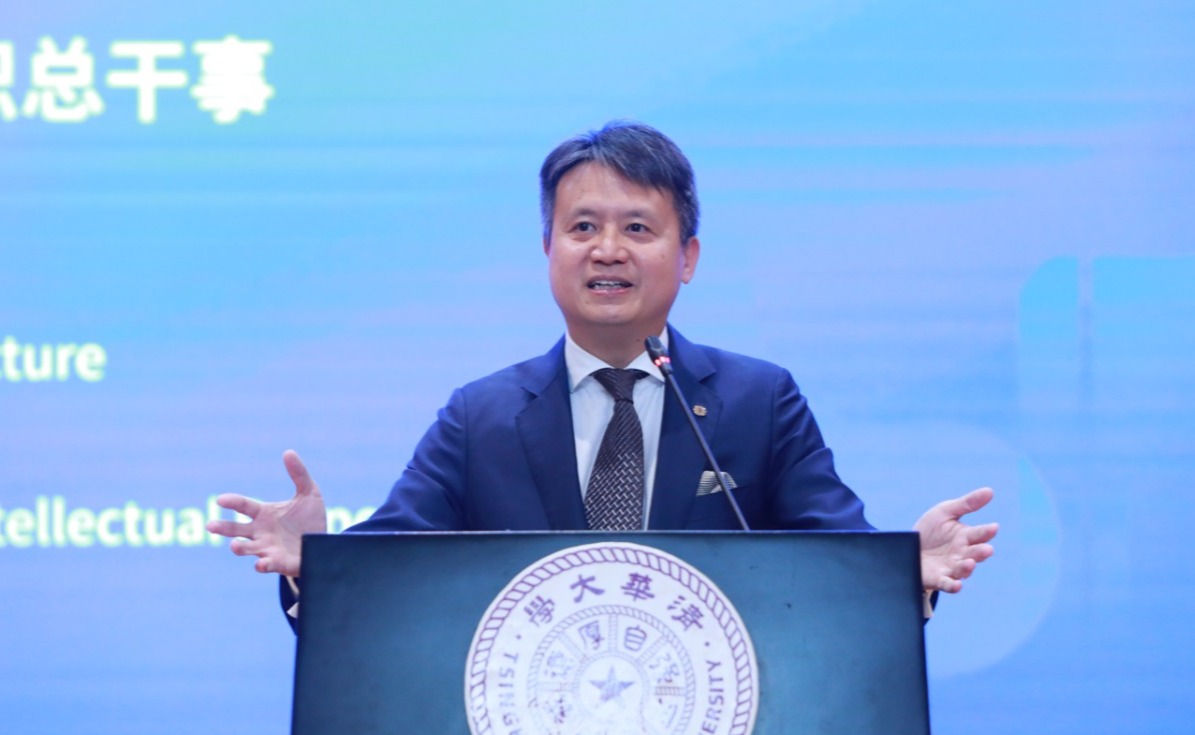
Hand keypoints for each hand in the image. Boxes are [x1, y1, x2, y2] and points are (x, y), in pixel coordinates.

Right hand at [205, 450, 326, 576]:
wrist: (324, 544)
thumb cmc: (310, 519)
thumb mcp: (309, 493)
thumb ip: (299, 474)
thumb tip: (288, 452)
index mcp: (264, 514)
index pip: (244, 506)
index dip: (232, 502)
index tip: (220, 500)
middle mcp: (261, 532)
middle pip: (236, 530)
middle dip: (223, 528)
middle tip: (210, 526)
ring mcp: (268, 549)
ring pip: (248, 550)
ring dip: (240, 548)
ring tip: (234, 546)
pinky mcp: (280, 563)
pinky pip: (268, 565)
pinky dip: (263, 565)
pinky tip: (260, 564)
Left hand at [914, 487, 997, 593]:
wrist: (906, 547)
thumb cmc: (930, 530)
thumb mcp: (946, 512)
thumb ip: (967, 504)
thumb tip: (990, 491)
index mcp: (966, 537)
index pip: (979, 534)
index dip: (987, 531)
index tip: (993, 527)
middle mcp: (962, 554)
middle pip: (975, 554)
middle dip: (981, 552)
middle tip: (987, 549)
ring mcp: (951, 567)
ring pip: (963, 570)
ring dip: (968, 568)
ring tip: (970, 563)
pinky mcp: (938, 579)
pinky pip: (948, 584)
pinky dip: (953, 586)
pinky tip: (958, 586)